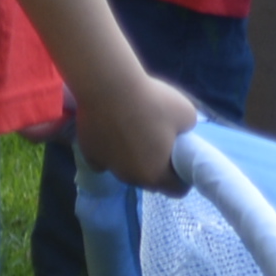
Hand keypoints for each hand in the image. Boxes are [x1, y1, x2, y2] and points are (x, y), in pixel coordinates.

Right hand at [80, 70, 203, 192]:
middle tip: (160, 141)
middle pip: (150, 180)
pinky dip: (110, 149)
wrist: (110, 86)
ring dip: (133, 158)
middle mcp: (129, 177)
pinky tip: (113, 131)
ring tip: (135, 132)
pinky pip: (104, 158)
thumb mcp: (187, 114)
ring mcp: (107, 166)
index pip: (177, 190)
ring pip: (126, 170)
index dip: (184, 177)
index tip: (183, 160)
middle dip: (157, 166)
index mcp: (155, 174)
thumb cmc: (152, 102)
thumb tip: (180, 133)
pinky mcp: (88, 153)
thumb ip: (187, 130)